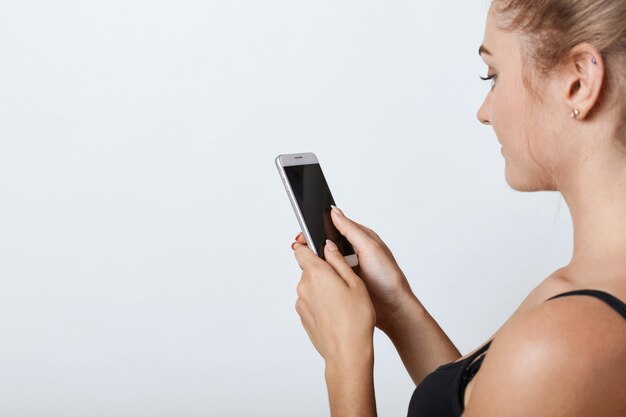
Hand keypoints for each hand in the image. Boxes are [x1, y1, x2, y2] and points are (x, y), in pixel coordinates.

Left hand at [293, 239, 375, 363]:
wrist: (347, 352)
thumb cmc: (356, 318)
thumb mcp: (355, 283)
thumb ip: (338, 261)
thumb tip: (328, 247)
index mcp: (316, 273)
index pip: (301, 250)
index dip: (309, 246)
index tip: (320, 248)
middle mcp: (304, 286)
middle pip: (308, 268)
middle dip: (323, 270)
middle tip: (344, 281)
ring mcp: (301, 302)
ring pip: (310, 286)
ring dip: (322, 288)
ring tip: (342, 300)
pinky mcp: (303, 316)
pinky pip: (311, 301)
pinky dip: (321, 302)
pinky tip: (336, 312)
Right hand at [294, 206, 415, 332]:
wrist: (393, 308)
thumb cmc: (387, 276)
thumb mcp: (369, 248)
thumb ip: (351, 230)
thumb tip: (334, 212)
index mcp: (360, 238)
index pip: (334, 227)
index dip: (318, 228)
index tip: (304, 233)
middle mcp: (353, 250)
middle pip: (327, 242)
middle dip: (313, 244)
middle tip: (300, 248)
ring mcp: (348, 266)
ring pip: (325, 258)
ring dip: (316, 259)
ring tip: (306, 261)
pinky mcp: (344, 279)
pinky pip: (328, 273)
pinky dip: (320, 272)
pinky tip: (315, 274)